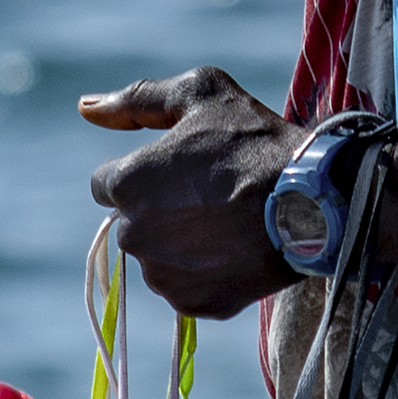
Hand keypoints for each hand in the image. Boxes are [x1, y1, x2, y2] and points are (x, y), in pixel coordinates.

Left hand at [81, 68, 306, 318]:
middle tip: (209, 195)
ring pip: (158, 257)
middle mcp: (134, 235)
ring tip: (227, 223)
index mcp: (127, 185)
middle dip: (159, 210)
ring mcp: (163, 275)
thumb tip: (84, 108)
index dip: (143, 173)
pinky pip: (185, 287)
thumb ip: (136, 100)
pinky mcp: (193, 304)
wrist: (313, 201)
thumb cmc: (254, 140)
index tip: (179, 170)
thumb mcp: (200, 93)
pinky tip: (236, 250)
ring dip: (179, 243)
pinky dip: (204, 274)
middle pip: (133, 222)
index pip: (107, 184)